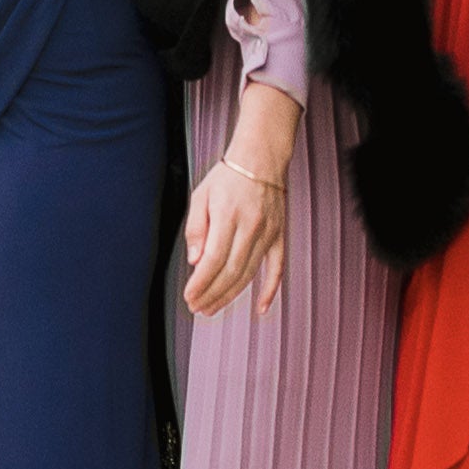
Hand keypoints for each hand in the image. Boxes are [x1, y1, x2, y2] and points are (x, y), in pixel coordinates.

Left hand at [179, 148, 290, 318]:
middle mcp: (251, 227)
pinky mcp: (279, 236)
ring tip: (213, 307)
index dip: (200, 283)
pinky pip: (277, 268)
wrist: (261, 160)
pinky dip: (270, 290)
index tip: (189, 296)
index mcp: (228, 216)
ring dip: (230, 295)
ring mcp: (268, 234)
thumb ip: (196, 229)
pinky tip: (261, 307)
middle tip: (198, 308)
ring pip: (250, 274)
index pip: (213, 260)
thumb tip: (195, 260)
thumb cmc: (228, 177)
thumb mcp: (201, 196)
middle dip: (212, 294)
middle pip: (230, 272)